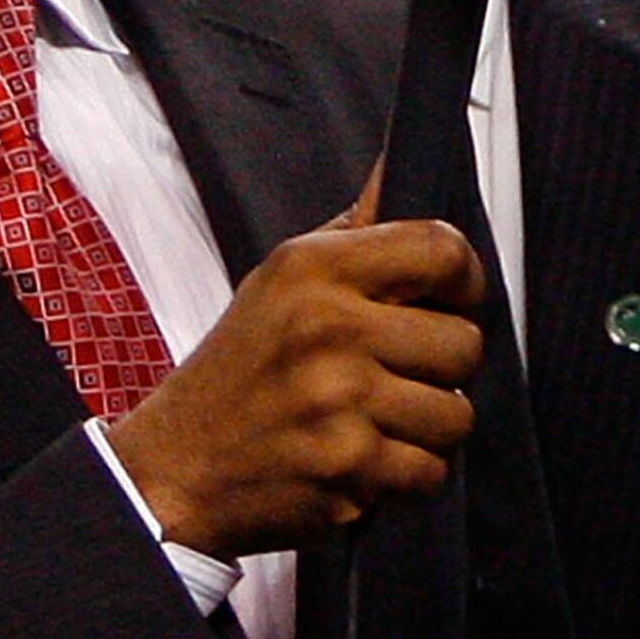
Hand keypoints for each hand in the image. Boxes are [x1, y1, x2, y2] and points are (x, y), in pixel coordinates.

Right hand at [104, 195, 485, 557]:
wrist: (175, 467)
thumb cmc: (238, 371)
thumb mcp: (280, 280)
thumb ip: (354, 232)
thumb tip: (402, 165)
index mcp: (313, 269)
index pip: (441, 249)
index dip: (464, 278)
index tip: (451, 299)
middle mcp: (329, 329)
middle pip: (464, 342)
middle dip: (443, 366)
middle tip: (398, 373)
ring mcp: (340, 401)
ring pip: (456, 414)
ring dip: (426, 427)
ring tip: (376, 419)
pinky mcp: (348, 467)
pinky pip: (430, 470)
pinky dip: (404, 474)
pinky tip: (361, 459)